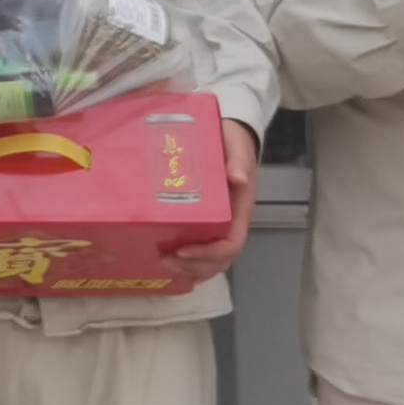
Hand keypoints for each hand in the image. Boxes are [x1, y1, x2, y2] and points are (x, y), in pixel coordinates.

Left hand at [163, 120, 263, 276]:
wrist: (230, 134)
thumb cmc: (232, 142)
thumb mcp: (236, 145)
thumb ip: (238, 159)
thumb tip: (237, 177)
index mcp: (240, 209)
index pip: (232, 244)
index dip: (209, 253)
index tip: (182, 251)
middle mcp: (232, 222)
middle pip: (221, 259)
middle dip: (195, 267)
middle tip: (164, 262)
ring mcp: (220, 224)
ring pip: (213, 260)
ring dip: (191, 269)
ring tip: (163, 264)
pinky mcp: (208, 221)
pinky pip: (203, 249)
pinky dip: (189, 263)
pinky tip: (170, 265)